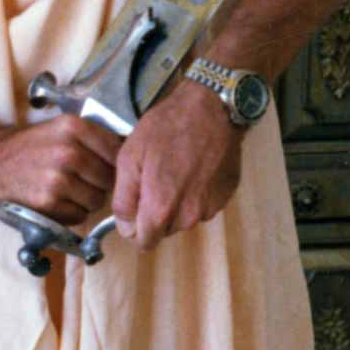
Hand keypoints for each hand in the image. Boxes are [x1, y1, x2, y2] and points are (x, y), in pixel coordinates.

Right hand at [0, 113, 121, 225]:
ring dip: (88, 199)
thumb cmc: (31, 146)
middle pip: (110, 178)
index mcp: (74, 127)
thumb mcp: (61, 128)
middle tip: (84, 180)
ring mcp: (58, 179)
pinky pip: (80, 215)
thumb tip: (131, 153)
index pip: (117, 150)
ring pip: (97, 200)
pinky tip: (58, 201)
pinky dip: (73, 213)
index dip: (115, 162)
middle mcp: (68, 152)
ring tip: (69, 190)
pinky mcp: (49, 203)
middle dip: (102, 182)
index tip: (106, 166)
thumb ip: (94, 138)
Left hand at [112, 81, 242, 249]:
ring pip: (184, 218)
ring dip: (178, 203)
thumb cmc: (166, 128)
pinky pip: (204, 205)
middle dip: (157, 212)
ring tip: (177, 168)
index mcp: (161, 210)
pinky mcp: (226, 196)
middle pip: (164, 230)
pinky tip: (196, 167)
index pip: (143, 242)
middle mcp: (188, 217)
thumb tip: (125, 226)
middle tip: (156, 178)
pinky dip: (197, 193)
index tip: (137, 201)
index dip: (135, 224)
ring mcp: (210, 208)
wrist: (213, 108)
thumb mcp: (130, 157)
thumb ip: (123, 199)